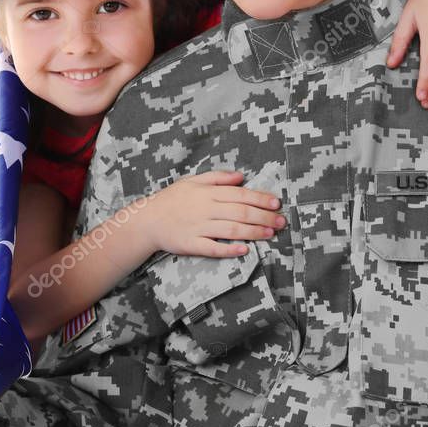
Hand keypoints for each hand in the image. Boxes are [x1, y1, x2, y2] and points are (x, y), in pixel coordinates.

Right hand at [139, 170, 285, 257]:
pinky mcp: (191, 244)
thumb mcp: (193, 180)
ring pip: (231, 230)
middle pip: (240, 213)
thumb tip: (241, 176)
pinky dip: (228, 250)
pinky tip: (244, 250)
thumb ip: (218, 177)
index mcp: (208, 192)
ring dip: (253, 233)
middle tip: (281, 222)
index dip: (260, 198)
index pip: (240, 194)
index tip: (277, 203)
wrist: (146, 219)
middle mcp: (205, 209)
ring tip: (270, 234)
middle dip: (264, 217)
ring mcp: (198, 227)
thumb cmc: (172, 199)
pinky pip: (212, 248)